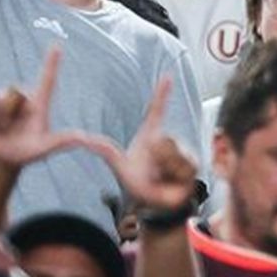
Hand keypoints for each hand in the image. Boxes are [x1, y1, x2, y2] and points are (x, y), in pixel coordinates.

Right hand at [0, 50, 88, 167]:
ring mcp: (6, 99)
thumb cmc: (27, 153)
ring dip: (0, 118)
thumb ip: (65, 141)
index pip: (48, 79)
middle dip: (12, 111)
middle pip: (16, 92)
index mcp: (40, 104)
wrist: (3, 159)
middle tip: (13, 127)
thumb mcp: (46, 148)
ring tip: (4, 127)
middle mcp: (24, 98)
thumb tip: (90, 139)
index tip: (57, 45)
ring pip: (0, 99)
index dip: (52, 62)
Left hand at [82, 77, 197, 211]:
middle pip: (165, 139)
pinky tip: (172, 180)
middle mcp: (169, 140)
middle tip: (152, 169)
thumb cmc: (138, 181)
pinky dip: (174, 174)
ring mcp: (183, 151)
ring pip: (174, 152)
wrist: (152, 201)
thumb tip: (84, 138)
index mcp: (153, 135)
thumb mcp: (119, 164)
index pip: (157, 110)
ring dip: (164, 168)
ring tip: (161, 176)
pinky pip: (184, 165)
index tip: (167, 75)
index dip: (162, 93)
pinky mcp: (193, 165)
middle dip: (157, 157)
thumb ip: (105, 149)